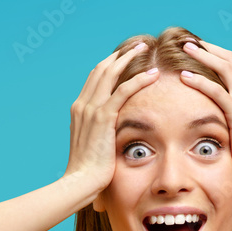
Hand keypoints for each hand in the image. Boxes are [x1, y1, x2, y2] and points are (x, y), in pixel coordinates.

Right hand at [63, 43, 158, 198]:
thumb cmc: (88, 174)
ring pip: (111, 73)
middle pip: (102, 69)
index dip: (110, 65)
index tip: (125, 57)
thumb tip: (110, 140)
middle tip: (138, 46)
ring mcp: (91, 109)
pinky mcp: (103, 117)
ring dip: (130, 58)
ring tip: (146, 48)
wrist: (79, 183)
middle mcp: (82, 105)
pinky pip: (123, 90)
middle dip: (120, 55)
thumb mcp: (92, 149)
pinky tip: (153, 74)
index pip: (95, 79)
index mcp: (79, 111)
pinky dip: (138, 79)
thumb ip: (100, 137)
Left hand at [178, 39, 231, 195]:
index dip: (218, 55)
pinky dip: (199, 80)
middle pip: (231, 60)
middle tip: (190, 41)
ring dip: (203, 55)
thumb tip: (231, 125)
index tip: (201, 50)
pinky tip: (184, 75)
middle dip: (210, 48)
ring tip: (185, 47)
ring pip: (224, 68)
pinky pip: (216, 90)